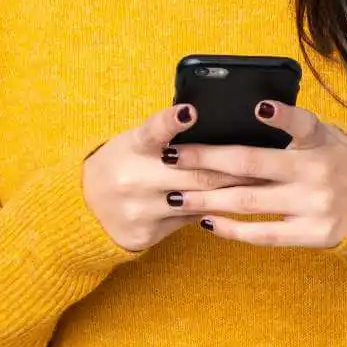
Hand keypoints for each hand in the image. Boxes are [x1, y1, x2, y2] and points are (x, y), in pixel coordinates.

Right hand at [81, 104, 267, 252]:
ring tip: (261, 185)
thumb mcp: (134, 142)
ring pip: (196, 201)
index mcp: (132, 147)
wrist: (83, 207)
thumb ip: (165, 136)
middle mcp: (133, 178)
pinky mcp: (145, 234)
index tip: (191, 112)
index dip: (172, 120)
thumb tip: (211, 126)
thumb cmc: (122, 163)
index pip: (153, 130)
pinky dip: (211, 212)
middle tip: (263, 162)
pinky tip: (233, 209)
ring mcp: (139, 209)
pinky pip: (188, 222)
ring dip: (230, 193)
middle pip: (193, 173)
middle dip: (232, 169)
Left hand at [160, 100, 346, 247]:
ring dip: (207, 198)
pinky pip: (264, 234)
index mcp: (320, 142)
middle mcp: (318, 172)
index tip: (257, 107)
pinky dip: (232, 229)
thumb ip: (293, 128)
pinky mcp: (313, 234)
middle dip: (206, 159)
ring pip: (249, 201)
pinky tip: (206, 221)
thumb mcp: (324, 136)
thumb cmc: (334, 161)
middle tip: (172, 156)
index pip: (302, 123)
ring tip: (176, 194)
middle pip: (252, 164)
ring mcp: (314, 205)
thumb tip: (246, 113)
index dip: (281, 115)